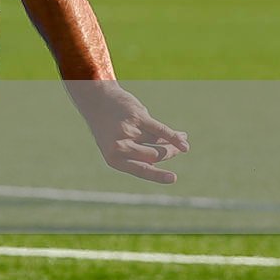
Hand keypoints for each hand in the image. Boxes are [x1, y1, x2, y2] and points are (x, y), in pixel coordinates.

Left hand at [71, 81, 188, 184]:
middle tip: (178, 150)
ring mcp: (127, 131)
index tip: (173, 178)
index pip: (140, 169)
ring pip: (157, 140)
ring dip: (172, 141)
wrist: (96, 101)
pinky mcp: (136, 117)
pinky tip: (183, 138)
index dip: (158, 175)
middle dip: (169, 153)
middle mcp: (119, 146)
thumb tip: (175, 151)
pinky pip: (160, 129)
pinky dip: (174, 135)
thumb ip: (142, 152)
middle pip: (154, 155)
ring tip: (182, 138)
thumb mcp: (120, 145)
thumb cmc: (111, 128)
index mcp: (114, 158)